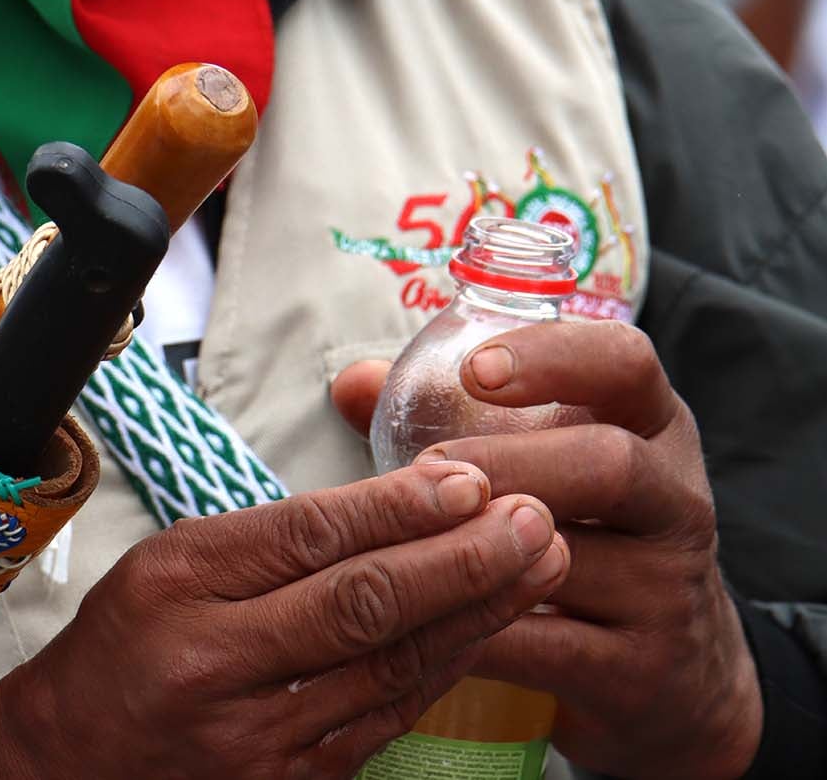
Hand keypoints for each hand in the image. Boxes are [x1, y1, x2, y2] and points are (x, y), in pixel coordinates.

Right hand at [0, 463, 567, 778]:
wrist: (71, 760)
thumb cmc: (124, 646)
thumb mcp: (171, 561)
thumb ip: (272, 537)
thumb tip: (394, 503)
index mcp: (178, 582)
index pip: (309, 537)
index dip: (399, 508)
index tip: (467, 480)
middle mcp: (213, 661)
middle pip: (362, 604)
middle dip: (462, 558)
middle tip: (532, 520)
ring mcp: (254, 736)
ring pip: (389, 666)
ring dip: (476, 613)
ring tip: (537, 566)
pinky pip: (384, 720)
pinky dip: (442, 669)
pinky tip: (486, 632)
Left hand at [332, 321, 762, 778]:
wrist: (670, 672)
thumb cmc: (581, 532)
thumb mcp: (546, 462)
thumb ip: (448, 416)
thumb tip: (353, 384)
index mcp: (651, 426)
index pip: (627, 363)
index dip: (554, 357)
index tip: (476, 369)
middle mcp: (676, 499)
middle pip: (609, 463)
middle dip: (505, 463)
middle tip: (425, 471)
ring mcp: (667, 588)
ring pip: (568, 561)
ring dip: (472, 551)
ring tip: (407, 542)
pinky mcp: (642, 668)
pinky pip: (547, 647)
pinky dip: (472, 632)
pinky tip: (418, 621)